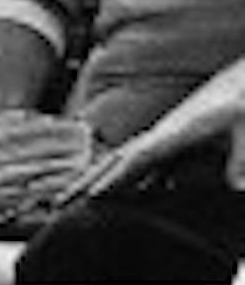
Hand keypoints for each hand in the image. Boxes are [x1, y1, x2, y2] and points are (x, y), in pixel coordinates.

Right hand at [60, 55, 244, 207]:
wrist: (244, 80)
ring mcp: (164, 137)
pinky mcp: (173, 142)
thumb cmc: (244, 100)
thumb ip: (241, 158)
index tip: (92, 197)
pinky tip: (115, 195)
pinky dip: (119, 177)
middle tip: (58, 203)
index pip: (138, 158)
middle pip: (116, 160)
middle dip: (85, 181)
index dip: (115, 178)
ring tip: (70, 198)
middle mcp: (162, 134)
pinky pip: (138, 164)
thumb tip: (239, 188)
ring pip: (121, 161)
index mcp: (177, 131)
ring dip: (94, 179)